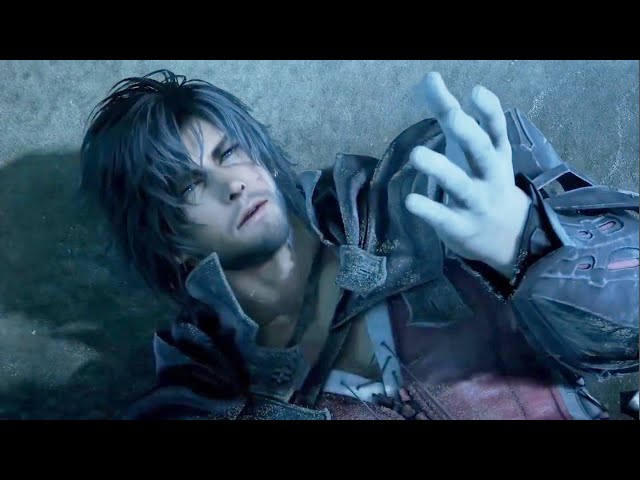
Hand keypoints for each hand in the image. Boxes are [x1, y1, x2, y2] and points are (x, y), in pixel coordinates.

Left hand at [405, 72, 531, 278]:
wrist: (507, 235)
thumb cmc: (482, 178)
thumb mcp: (471, 148)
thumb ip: (449, 113)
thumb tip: (430, 77)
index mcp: (495, 153)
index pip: (495, 129)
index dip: (488, 111)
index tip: (475, 92)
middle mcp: (489, 175)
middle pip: (482, 152)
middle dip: (469, 134)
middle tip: (452, 117)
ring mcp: (476, 202)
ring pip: (460, 185)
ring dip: (441, 170)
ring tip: (417, 154)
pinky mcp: (460, 226)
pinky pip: (444, 217)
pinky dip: (428, 209)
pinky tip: (411, 200)